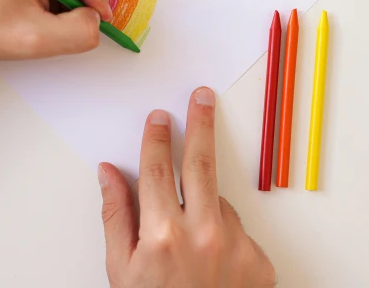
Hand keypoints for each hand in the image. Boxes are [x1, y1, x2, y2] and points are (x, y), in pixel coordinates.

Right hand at [98, 87, 276, 286]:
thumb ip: (116, 215)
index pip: (157, 167)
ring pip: (220, 202)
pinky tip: (213, 263)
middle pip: (201, 161)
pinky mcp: (260, 259)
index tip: (159, 118)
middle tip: (202, 98)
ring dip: (206, 207)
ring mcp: (237, 245)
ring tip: (192, 245)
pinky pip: (239, 230)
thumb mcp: (121, 271)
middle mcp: (204, 233)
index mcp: (162, 234)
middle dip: (201, 123)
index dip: (156, 138)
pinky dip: (225, 236)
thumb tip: (108, 172)